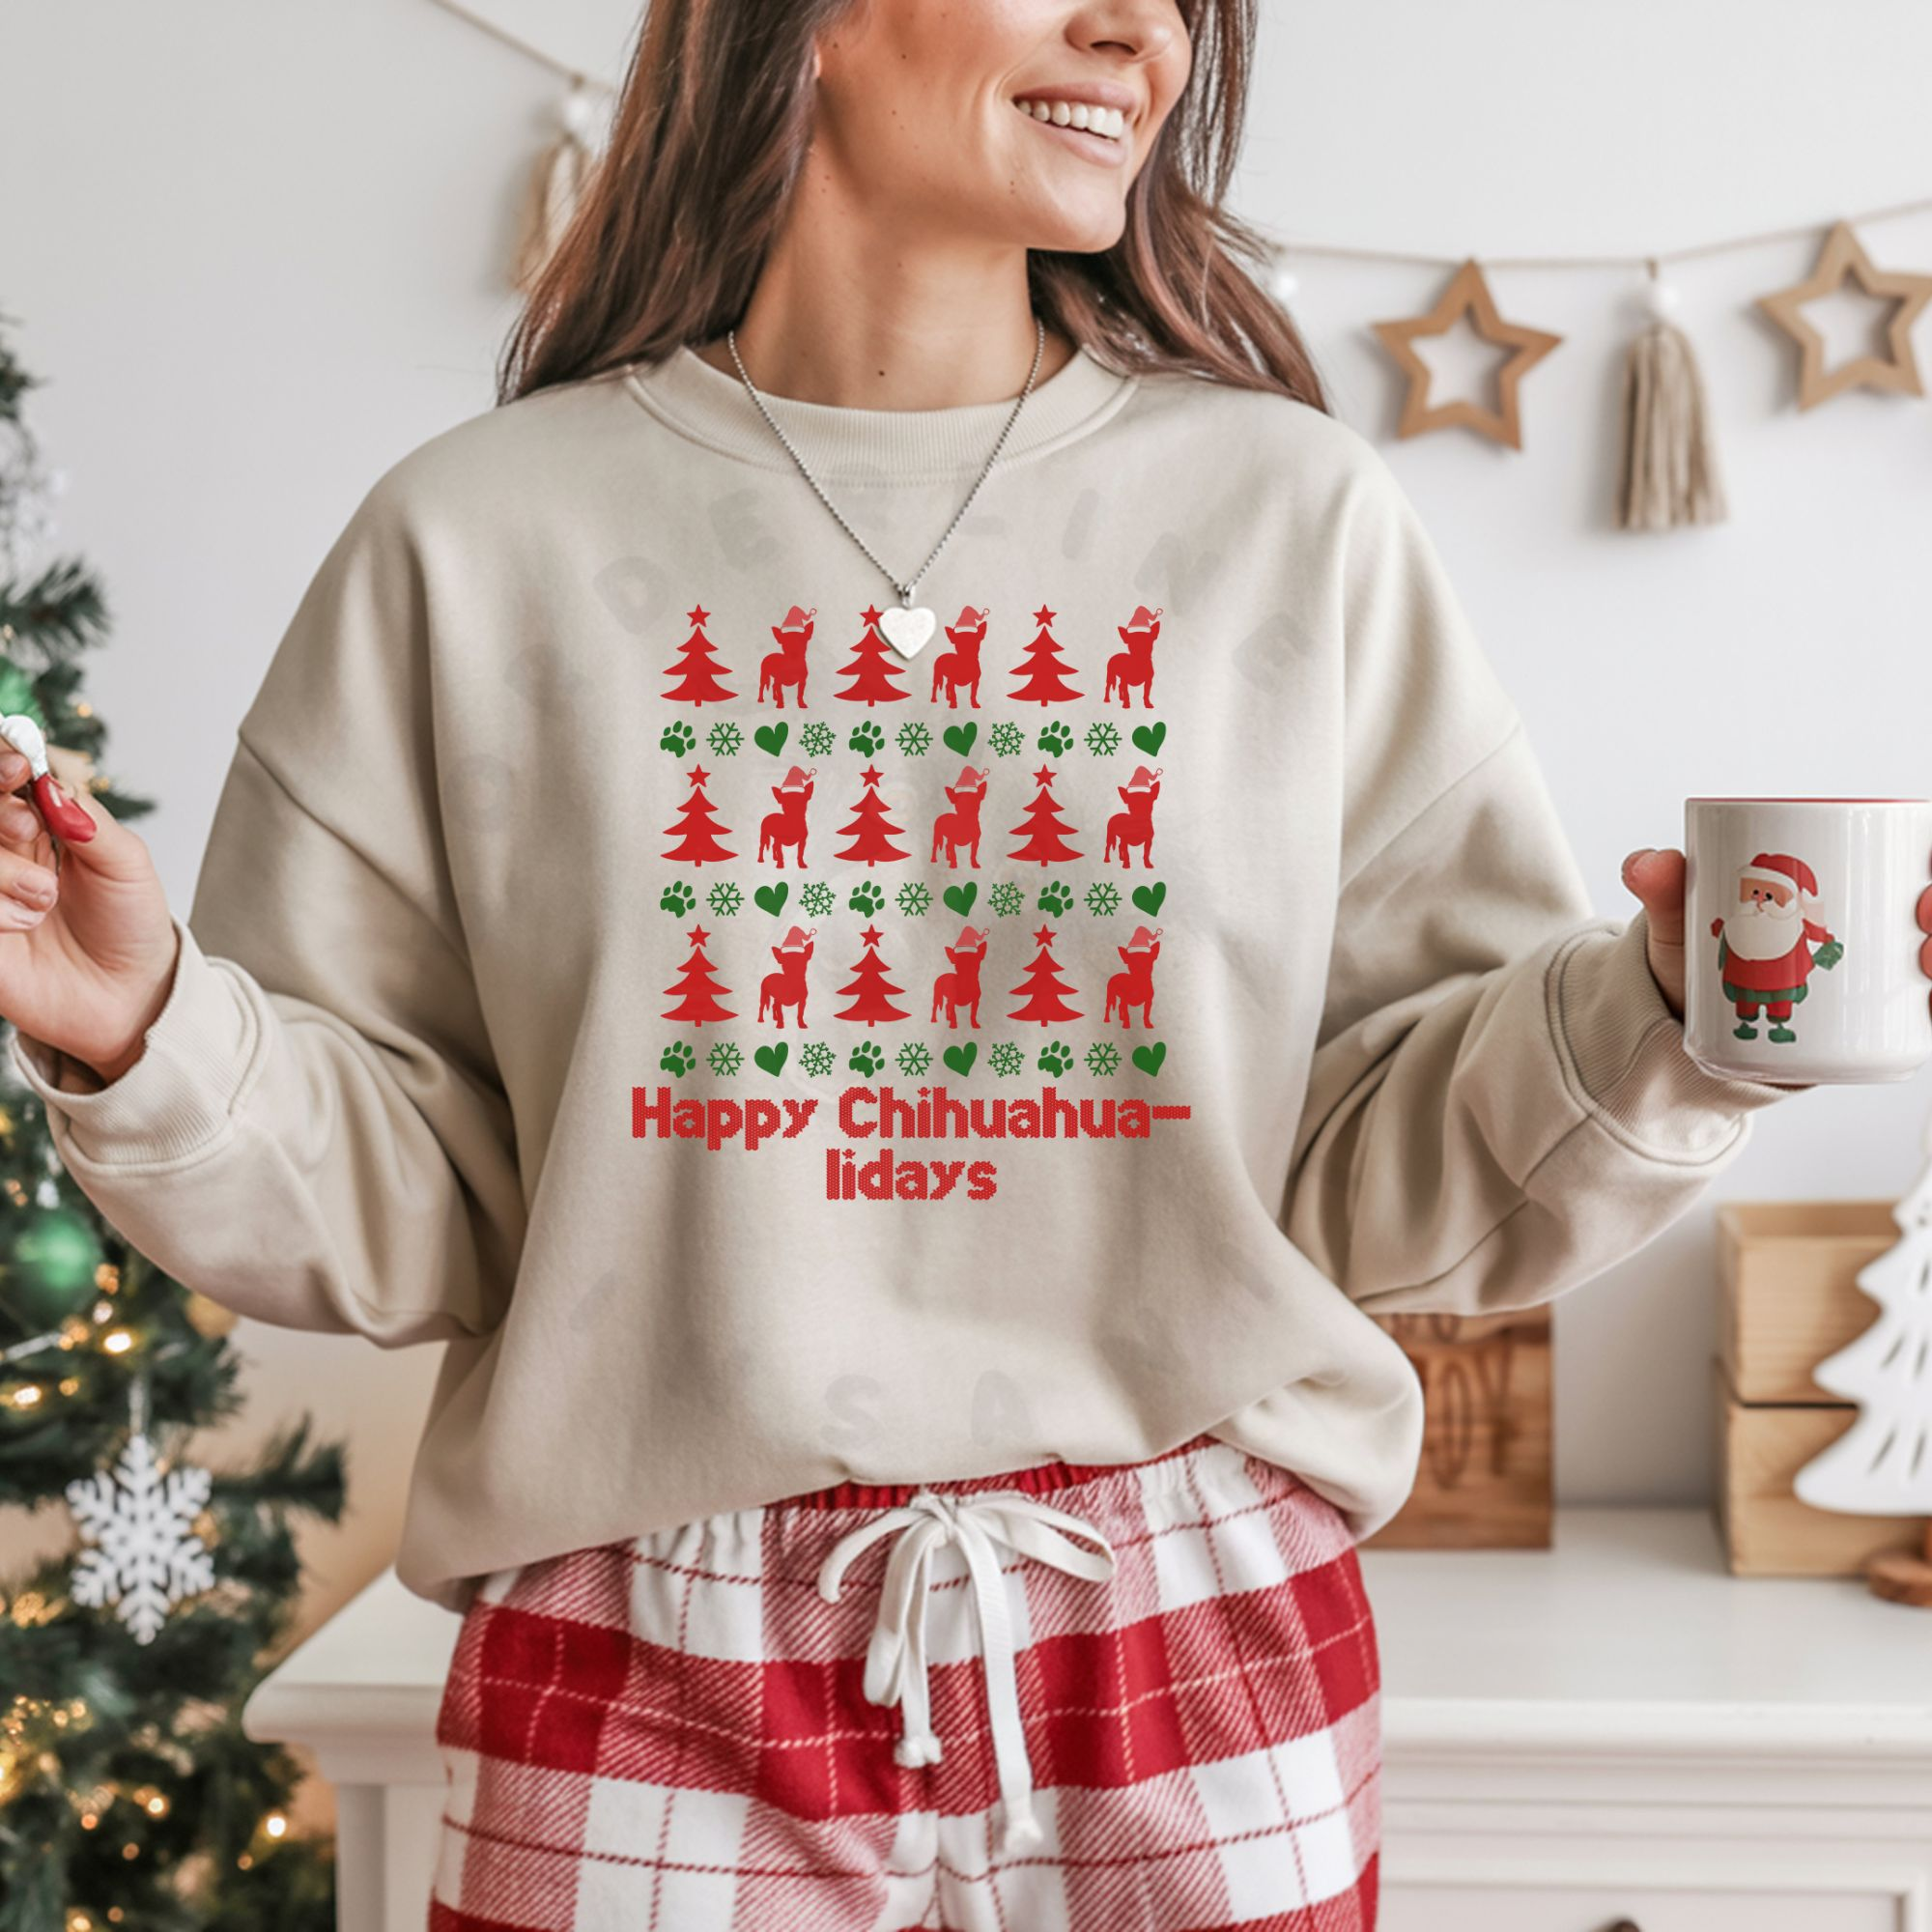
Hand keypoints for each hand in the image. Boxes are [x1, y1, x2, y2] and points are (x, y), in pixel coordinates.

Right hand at [0, 749, 179, 1083]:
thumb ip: (91, 822)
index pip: (0, 779)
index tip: (19, 767)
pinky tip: (24, 926)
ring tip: (44, 898)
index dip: (0, 764)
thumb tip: (50, 785)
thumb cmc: (129, 925)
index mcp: (32, 825)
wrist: (130, 994)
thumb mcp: (128, 865)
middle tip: (27, 828)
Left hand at [1622, 846, 1931, 1095]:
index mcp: (1831, 884)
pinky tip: (1930, 1009)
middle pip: (1923, 916)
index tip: (1927, 864)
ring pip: (1925, 962)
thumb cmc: (1694, 953)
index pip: (1903, 861)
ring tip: (1925, 961)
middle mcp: (1861, 928)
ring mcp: (1866, 978)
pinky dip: (1929, 1010)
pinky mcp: (1860, 1024)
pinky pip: (1912, 1015)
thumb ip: (1664, 890)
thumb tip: (1645, 865)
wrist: (1681, 1022)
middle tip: (1923, 917)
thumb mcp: (1680, 920)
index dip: (1929, 860)